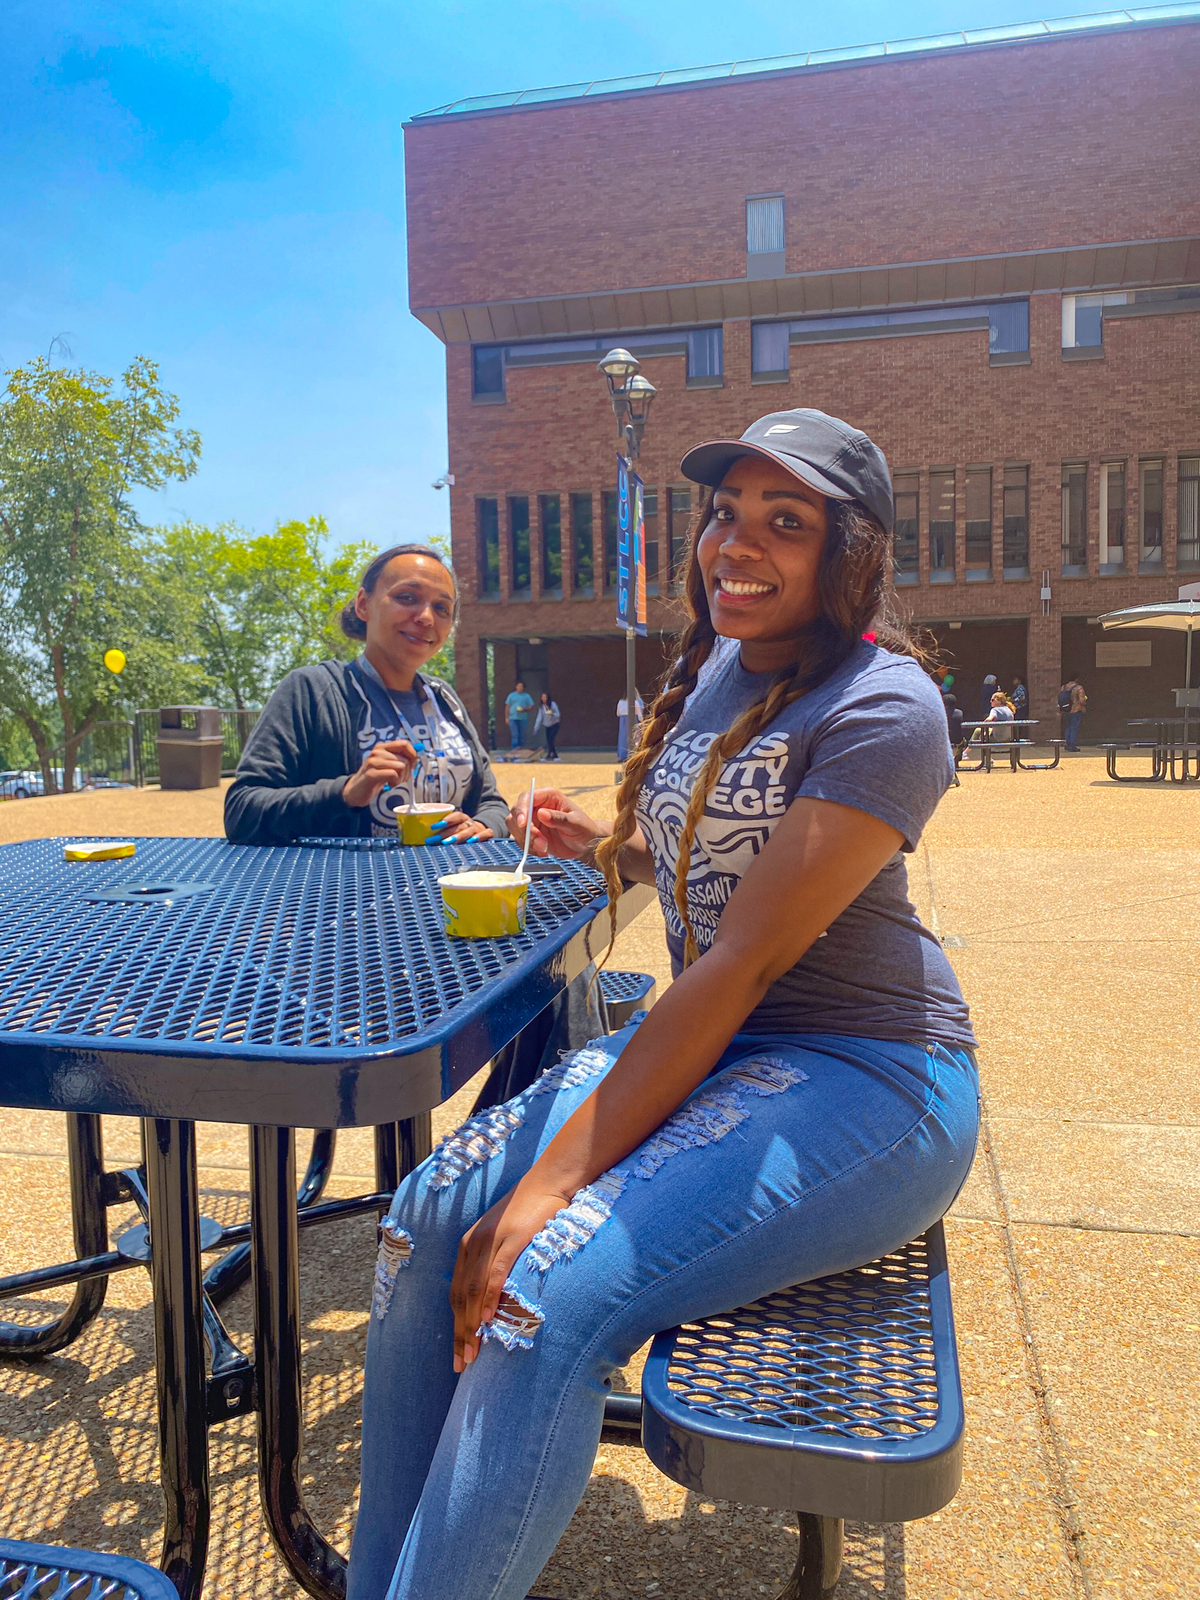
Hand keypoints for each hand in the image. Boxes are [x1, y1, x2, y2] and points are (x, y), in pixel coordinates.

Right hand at [342, 740, 417, 808]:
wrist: (356, 790)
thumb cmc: (375, 777)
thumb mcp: (388, 765)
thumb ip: (400, 759)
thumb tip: (416, 757)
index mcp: (382, 747)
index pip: (404, 744)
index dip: (412, 755)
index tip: (410, 766)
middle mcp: (377, 751)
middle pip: (405, 759)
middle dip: (407, 772)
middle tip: (399, 778)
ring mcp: (373, 761)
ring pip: (401, 766)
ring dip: (401, 778)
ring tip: (393, 781)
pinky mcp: (372, 773)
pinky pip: (393, 774)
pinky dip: (395, 781)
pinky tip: (389, 784)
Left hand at [428, 812, 493, 843]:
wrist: (482, 832)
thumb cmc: (463, 832)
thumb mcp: (455, 829)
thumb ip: (443, 831)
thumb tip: (425, 837)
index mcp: (462, 818)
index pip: (455, 816)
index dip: (445, 820)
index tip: (433, 827)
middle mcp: (470, 822)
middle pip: (458, 826)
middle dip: (445, 833)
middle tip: (433, 839)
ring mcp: (479, 829)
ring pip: (469, 831)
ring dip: (458, 836)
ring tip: (447, 842)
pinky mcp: (487, 835)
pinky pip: (486, 834)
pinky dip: (479, 837)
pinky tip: (471, 842)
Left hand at [450, 1181, 571, 1371]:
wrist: (549, 1182)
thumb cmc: (530, 1213)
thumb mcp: (504, 1238)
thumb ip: (495, 1263)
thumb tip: (496, 1300)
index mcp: (468, 1246)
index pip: (456, 1293)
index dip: (456, 1325)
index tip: (459, 1353)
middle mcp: (473, 1244)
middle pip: (460, 1296)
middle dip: (459, 1332)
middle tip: (461, 1363)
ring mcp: (491, 1241)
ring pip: (474, 1290)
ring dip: (471, 1324)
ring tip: (473, 1350)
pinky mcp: (511, 1239)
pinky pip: (496, 1273)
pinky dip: (490, 1297)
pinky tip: (489, 1318)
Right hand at [507, 788, 606, 860]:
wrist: (586, 845)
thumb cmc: (584, 829)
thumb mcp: (575, 824)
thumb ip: (559, 819)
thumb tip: (541, 814)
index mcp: (548, 797)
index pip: (527, 797)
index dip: (522, 809)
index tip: (523, 824)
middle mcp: (537, 806)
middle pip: (516, 813)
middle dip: (525, 830)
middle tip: (540, 842)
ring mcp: (532, 820)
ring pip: (515, 828)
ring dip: (527, 841)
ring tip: (545, 848)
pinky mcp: (531, 834)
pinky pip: (520, 840)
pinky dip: (529, 848)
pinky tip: (543, 851)